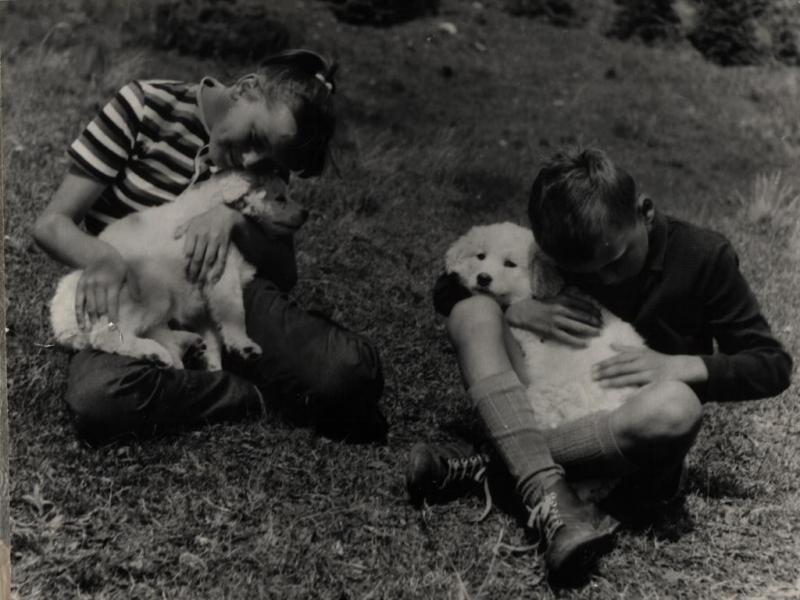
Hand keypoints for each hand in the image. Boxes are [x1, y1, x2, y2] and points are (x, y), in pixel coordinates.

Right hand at [75, 251, 139, 329]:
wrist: (100, 255)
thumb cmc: (118, 267)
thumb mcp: (129, 273)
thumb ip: (134, 287)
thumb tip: (139, 301)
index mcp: (111, 283)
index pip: (112, 302)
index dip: (112, 315)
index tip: (114, 326)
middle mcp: (98, 284)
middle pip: (99, 306)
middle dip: (102, 318)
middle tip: (106, 328)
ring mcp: (88, 285)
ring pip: (89, 306)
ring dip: (92, 318)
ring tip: (94, 328)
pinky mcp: (80, 286)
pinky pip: (78, 303)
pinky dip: (79, 315)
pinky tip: (82, 325)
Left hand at [174, 205, 243, 283]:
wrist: (226, 212)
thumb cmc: (206, 218)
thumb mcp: (192, 220)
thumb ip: (182, 228)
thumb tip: (173, 237)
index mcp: (195, 232)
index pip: (189, 251)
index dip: (186, 262)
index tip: (183, 272)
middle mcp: (204, 237)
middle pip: (198, 258)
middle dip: (194, 271)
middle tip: (191, 282)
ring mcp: (215, 242)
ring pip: (209, 260)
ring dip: (204, 273)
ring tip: (200, 283)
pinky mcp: (225, 245)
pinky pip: (222, 259)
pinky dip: (218, 270)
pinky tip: (214, 279)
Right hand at [505, 287, 602, 347]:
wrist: (522, 312)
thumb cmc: (538, 304)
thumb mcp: (553, 296)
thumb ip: (567, 296)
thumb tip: (581, 297)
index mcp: (562, 299)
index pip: (583, 304)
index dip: (593, 309)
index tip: (600, 313)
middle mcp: (561, 309)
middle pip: (583, 315)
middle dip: (594, 320)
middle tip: (602, 324)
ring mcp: (556, 321)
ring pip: (578, 326)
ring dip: (590, 329)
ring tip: (598, 333)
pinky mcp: (551, 331)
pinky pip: (567, 337)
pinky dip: (577, 341)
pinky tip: (585, 344)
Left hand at [592, 345, 706, 387]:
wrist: (681, 368)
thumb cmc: (659, 360)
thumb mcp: (643, 351)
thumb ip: (626, 349)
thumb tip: (611, 345)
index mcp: (639, 355)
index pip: (618, 359)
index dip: (605, 363)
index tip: (593, 368)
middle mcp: (643, 363)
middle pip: (621, 367)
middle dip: (606, 372)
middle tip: (593, 376)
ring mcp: (649, 373)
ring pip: (629, 378)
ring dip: (614, 382)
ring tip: (601, 385)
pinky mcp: (656, 384)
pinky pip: (641, 390)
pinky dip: (632, 394)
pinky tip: (621, 399)